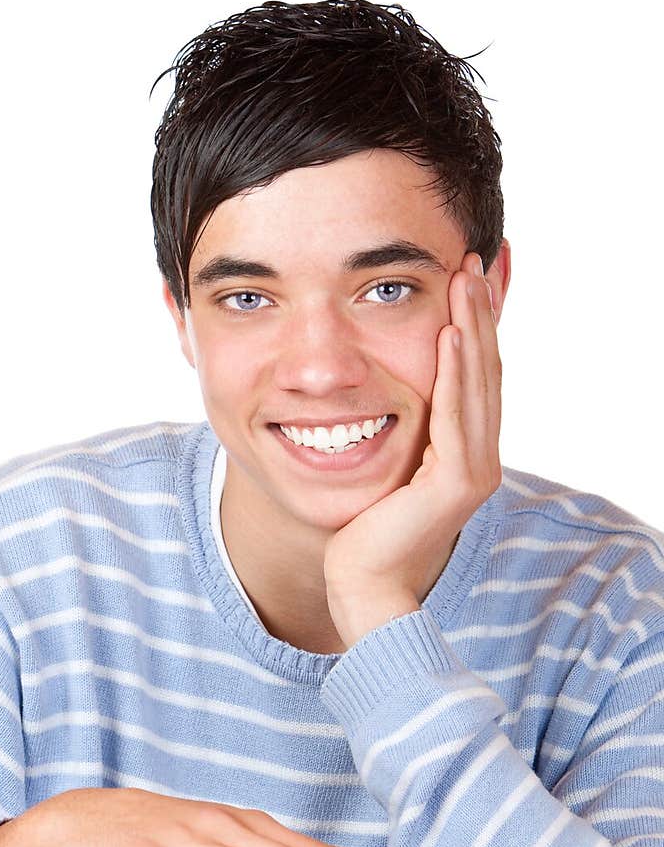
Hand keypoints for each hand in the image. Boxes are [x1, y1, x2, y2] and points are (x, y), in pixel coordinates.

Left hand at [323, 250, 502, 644]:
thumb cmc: (361, 535)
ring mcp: (473, 470)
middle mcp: (478, 457)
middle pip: (485, 370)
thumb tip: (362, 395)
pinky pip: (456, 415)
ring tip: (465, 278)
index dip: (472, 324)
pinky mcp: (456, 482)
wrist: (362, 587)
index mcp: (463, 452)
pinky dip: (454, 372)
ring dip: (472, 326)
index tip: (463, 276)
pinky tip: (449, 333)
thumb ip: (390, 433)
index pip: (473, 375)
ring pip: (477, 384)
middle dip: (479, 312)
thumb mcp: (379, 468)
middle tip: (471, 259)